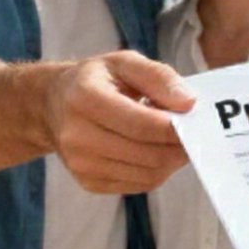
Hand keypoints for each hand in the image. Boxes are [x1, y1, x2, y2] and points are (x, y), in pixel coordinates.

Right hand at [48, 50, 194, 193]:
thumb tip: (189, 102)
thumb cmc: (96, 80)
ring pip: (147, 174)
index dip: (175, 127)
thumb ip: (159, 77)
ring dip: (171, 161)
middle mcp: (77, 136)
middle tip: (192, 133)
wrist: (54, 105)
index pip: (142, 124)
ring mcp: (81, 164)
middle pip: (148, 154)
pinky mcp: (89, 182)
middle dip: (178, 147)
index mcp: (85, 98)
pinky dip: (157, 171)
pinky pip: (139, 185)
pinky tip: (155, 152)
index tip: (194, 120)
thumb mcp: (125, 62)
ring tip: (174, 141)